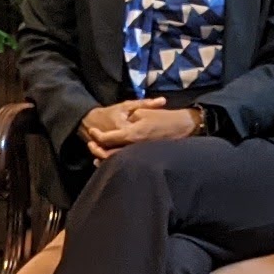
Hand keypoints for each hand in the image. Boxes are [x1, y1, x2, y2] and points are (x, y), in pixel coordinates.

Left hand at [80, 100, 201, 155]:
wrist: (182, 126)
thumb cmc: (162, 117)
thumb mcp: (142, 111)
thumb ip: (127, 118)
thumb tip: (115, 127)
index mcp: (132, 133)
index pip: (108, 139)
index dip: (97, 136)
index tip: (92, 132)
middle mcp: (134, 147)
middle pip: (109, 154)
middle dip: (97, 150)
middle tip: (90, 144)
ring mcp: (140, 154)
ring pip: (117, 161)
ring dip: (104, 159)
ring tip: (97, 154)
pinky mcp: (144, 159)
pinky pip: (126, 162)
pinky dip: (116, 162)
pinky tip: (111, 160)